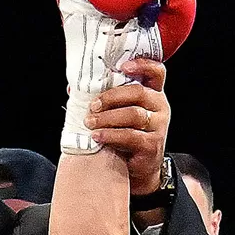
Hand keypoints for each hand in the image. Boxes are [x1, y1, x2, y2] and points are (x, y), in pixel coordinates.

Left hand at [87, 59, 169, 195]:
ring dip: (107, 117)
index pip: (156, 72)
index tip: (122, 66)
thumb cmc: (126, 136)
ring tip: (90, 122)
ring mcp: (159, 126)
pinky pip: (130, 135)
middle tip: (93, 106)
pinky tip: (97, 136)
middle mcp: (160, 107)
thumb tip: (75, 89)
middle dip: (111, 97)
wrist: (139, 170)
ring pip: (133, 114)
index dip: (142, 65)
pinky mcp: (152, 145)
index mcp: (153, 94)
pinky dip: (110, 135)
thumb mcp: (121, 113)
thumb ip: (108, 99)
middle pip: (138, 92)